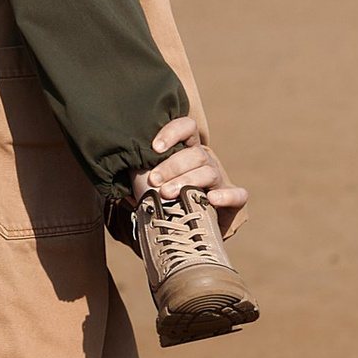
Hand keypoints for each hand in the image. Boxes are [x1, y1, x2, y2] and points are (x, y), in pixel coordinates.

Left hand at [138, 112, 245, 230]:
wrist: (173, 230)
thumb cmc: (156, 198)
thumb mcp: (143, 177)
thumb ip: (137, 162)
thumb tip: (119, 151)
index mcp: (186, 149)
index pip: (187, 127)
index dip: (172, 132)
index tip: (154, 148)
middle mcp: (204, 161)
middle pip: (195, 154)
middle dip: (172, 166)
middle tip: (154, 181)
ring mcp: (219, 181)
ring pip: (209, 172)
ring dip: (187, 181)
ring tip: (168, 193)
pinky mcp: (232, 202)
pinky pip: (238, 195)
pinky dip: (226, 196)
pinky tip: (211, 199)